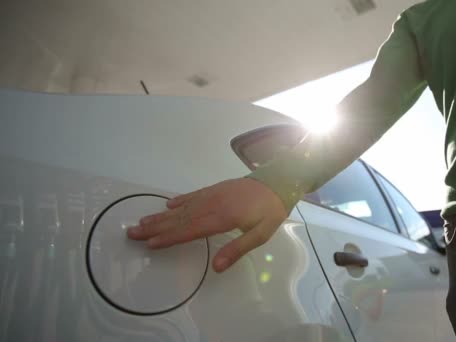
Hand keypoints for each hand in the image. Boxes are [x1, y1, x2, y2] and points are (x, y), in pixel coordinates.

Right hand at [126, 178, 287, 272]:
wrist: (278, 181)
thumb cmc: (270, 210)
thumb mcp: (261, 234)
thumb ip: (237, 249)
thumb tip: (216, 267)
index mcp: (222, 217)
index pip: (190, 230)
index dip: (170, 238)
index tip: (151, 244)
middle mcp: (212, 205)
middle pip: (180, 219)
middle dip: (156, 227)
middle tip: (133, 232)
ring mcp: (212, 195)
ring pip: (182, 207)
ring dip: (162, 215)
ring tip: (143, 221)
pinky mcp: (215, 189)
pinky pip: (193, 195)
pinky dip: (179, 200)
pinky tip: (168, 205)